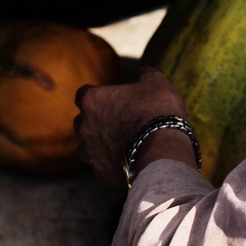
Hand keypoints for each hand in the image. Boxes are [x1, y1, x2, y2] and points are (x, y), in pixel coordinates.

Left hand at [75, 67, 190, 185]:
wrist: (163, 152)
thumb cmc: (158, 112)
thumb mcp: (157, 83)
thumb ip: (145, 74)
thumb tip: (142, 72)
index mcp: (93, 100)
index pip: (83, 94)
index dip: (97, 97)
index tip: (110, 100)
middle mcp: (85, 126)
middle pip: (82, 122)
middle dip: (96, 122)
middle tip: (118, 122)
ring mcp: (90, 152)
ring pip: (87, 147)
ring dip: (100, 145)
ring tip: (122, 145)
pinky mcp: (100, 173)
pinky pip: (101, 167)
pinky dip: (111, 165)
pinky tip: (127, 162)